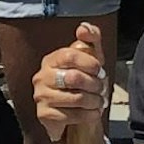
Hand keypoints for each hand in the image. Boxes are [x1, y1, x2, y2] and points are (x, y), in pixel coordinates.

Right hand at [29, 22, 109, 143]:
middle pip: (74, 77)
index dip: (90, 63)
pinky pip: (72, 115)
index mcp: (52, 60)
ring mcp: (41, 96)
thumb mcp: (90, 59)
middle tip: (102, 89)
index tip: (100, 70)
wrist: (75, 113)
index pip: (70, 55)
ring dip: (94, 101)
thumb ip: (90, 39)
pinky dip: (89, 115)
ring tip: (99, 101)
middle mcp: (42, 76)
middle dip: (95, 84)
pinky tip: (93, 112)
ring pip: (75, 98)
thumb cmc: (83, 83)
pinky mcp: (44, 115)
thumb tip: (83, 28)